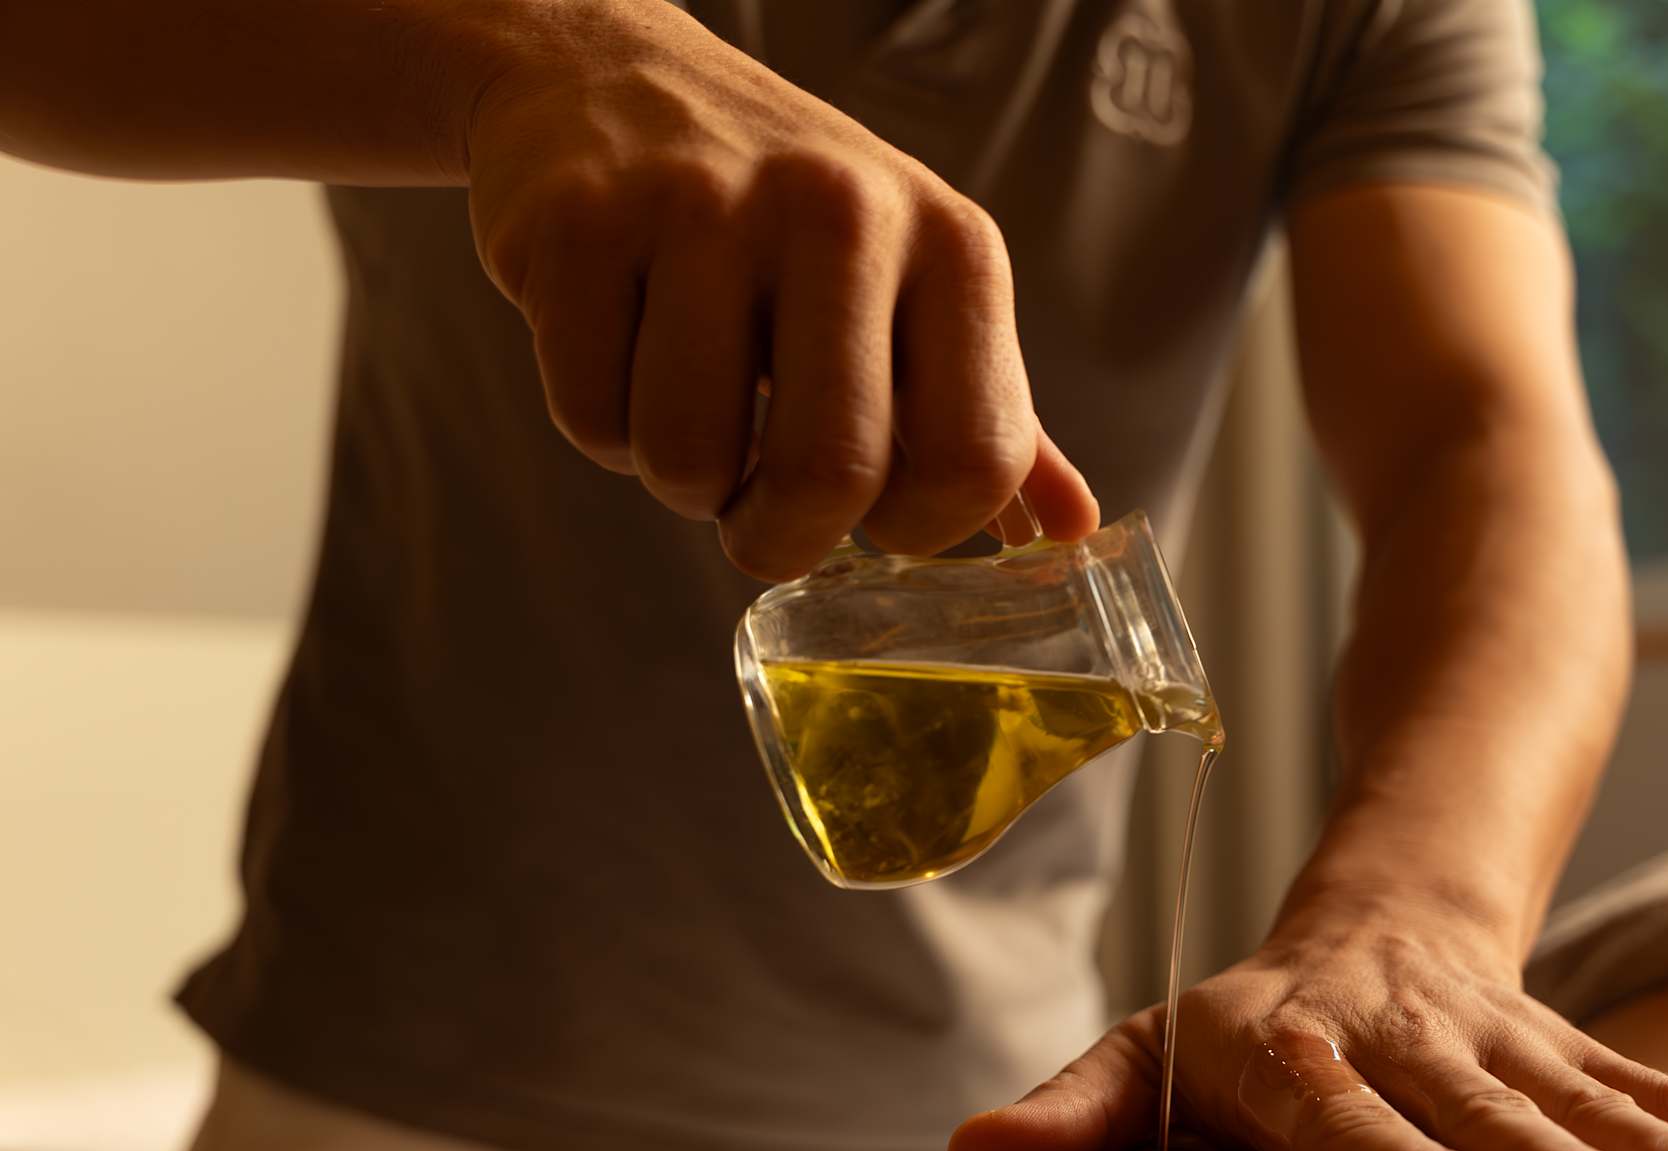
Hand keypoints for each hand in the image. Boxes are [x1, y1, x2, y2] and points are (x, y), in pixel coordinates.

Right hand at [463, 0, 1097, 572]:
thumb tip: (1071, 531)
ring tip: (688, 409)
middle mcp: (843, 210)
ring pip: (689, 459)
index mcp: (952, 244)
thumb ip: (990, 420)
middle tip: (758, 521)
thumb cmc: (787, 223)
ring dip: (679, 481)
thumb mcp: (916, 294)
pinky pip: (592, 416)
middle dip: (779, 541)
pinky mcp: (582, 220)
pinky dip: (601, 428)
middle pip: (829, 475)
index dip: (921, 532)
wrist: (613, 77)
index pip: (974, 459)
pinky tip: (622, 351)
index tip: (877, 519)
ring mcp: (704, 205)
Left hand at [950, 900, 1667, 1150]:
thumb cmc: (1244, 1025)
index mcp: (1295, 1047)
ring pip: (1601, 1100)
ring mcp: (1507, 1044)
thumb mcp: (1150, 1048)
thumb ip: (1077, 1107)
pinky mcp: (1575, 1051)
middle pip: (1492, 1111)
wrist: (1378, 918)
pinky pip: (1664, 1094)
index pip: (1344, 1112)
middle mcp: (1409, 1042)